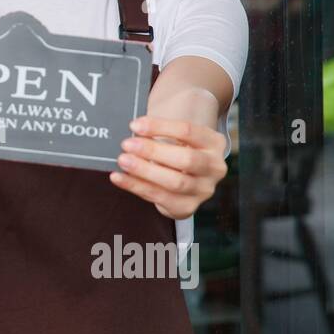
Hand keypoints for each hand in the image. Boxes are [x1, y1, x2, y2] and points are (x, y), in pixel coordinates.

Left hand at [108, 115, 227, 219]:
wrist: (185, 177)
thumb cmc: (176, 150)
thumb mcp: (175, 137)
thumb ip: (157, 133)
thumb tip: (132, 130)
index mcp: (214, 142)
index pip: (188, 131)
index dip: (159, 127)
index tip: (135, 125)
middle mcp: (214, 167)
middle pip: (186, 159)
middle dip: (153, 151)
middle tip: (127, 145)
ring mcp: (204, 190)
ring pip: (175, 182)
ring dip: (145, 171)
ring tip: (123, 160)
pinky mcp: (188, 207)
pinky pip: (160, 198)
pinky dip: (136, 186)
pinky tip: (119, 177)